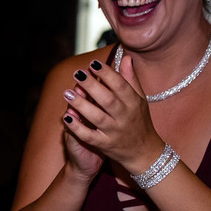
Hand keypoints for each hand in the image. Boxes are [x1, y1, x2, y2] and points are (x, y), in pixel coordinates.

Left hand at [61, 57, 160, 173]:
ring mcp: (114, 131)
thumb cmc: (139, 121)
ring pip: (97, 117)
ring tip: (67, 93)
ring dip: (81, 104)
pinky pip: (89, 136)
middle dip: (91, 86)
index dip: (106, 73)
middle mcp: (124, 117)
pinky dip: (77, 127)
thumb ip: (130, 79)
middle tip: (77, 73)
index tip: (92, 63)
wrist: (144, 152)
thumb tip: (126, 57)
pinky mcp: (104, 144)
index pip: (120, 85)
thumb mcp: (139, 100)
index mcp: (133, 103)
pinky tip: (66, 117)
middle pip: (107, 99)